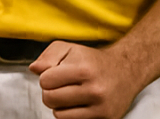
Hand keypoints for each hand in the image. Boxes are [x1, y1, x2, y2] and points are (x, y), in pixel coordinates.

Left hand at [30, 41, 144, 118]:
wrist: (125, 71)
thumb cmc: (92, 60)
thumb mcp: (69, 48)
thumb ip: (47, 56)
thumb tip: (34, 69)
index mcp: (84, 70)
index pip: (45, 81)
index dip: (45, 77)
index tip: (54, 74)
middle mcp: (95, 91)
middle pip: (50, 99)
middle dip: (50, 92)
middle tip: (60, 86)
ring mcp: (102, 109)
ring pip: (60, 115)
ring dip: (60, 106)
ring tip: (70, 95)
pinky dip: (71, 115)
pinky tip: (78, 104)